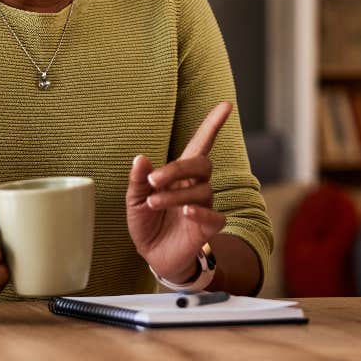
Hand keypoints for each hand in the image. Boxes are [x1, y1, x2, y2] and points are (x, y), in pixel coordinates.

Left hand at [127, 101, 230, 282]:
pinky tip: (186, 212)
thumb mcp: (134, 200)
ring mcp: (204, 205)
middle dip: (177, 168)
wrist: (154, 255)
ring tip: (153, 203)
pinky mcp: (208, 227)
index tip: (226, 105)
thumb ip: (138, 180)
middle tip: (153, 180)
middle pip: (202, 164)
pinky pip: (214, 216)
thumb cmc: (147, 222)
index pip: (200, 144)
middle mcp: (195, 185)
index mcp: (180, 173)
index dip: (213, 124)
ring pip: (201, 190)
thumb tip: (140, 158)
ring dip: (175, 195)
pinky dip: (200, 212)